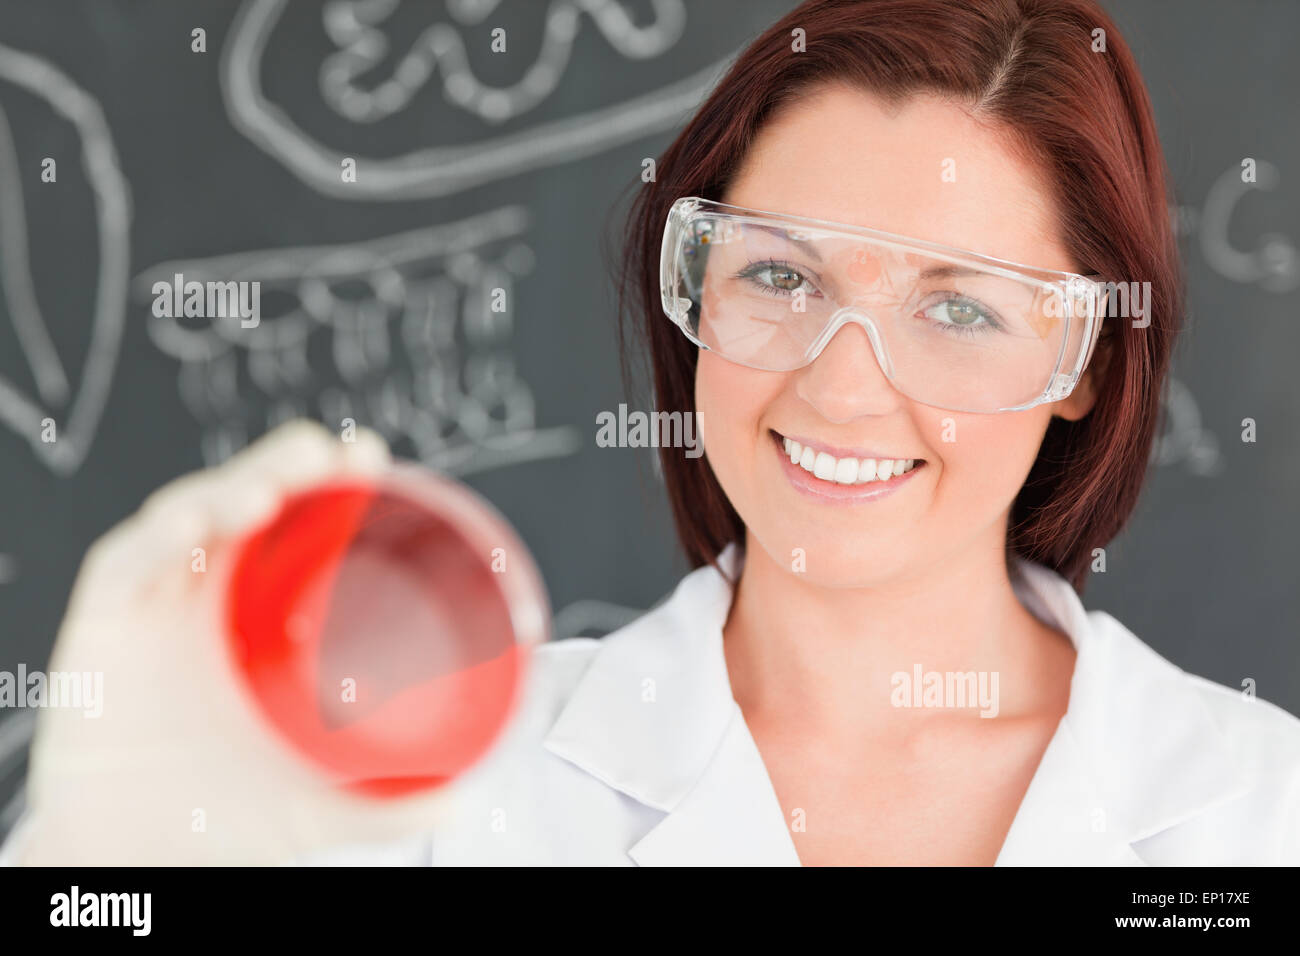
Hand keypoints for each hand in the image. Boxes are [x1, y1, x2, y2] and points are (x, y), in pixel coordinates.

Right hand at [15, 420, 456, 863]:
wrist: (136, 859)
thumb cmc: (225, 815)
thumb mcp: (316, 804)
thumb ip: (386, 801)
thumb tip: (459, 802)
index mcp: (268, 614)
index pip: (299, 527)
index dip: (332, 482)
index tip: (369, 455)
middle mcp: (216, 593)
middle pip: (251, 501)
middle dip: (286, 465)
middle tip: (331, 454)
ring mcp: (160, 601)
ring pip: (191, 516)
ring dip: (230, 490)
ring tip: (268, 490)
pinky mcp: (106, 622)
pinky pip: (128, 564)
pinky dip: (159, 538)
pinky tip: (194, 525)